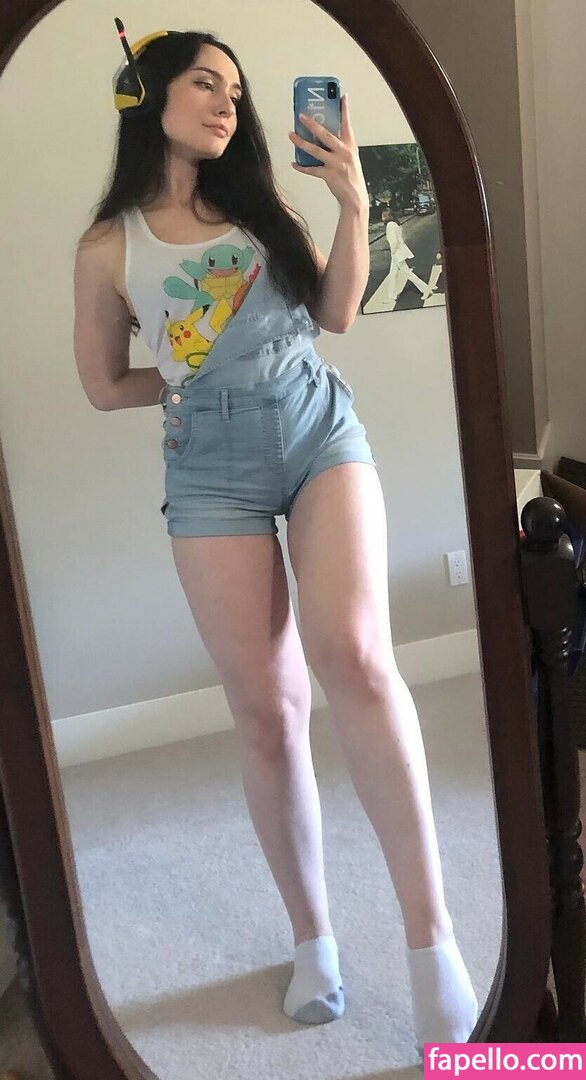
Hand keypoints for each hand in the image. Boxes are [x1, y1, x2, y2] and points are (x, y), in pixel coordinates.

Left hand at [288, 94, 368, 210]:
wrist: (355, 197)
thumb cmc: (351, 176)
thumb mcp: (350, 156)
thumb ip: (340, 145)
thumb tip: (322, 135)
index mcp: (350, 145)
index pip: (347, 123)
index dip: (345, 109)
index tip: (342, 95)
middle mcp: (344, 152)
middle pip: (325, 134)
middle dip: (312, 124)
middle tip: (301, 116)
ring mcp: (336, 164)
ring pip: (315, 150)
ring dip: (301, 142)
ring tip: (291, 135)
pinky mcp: (329, 176)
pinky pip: (312, 170)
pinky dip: (302, 167)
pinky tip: (294, 163)